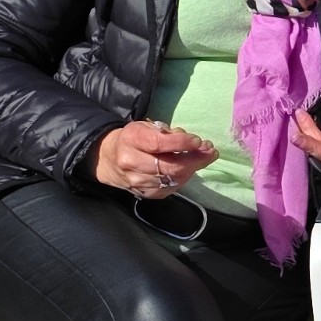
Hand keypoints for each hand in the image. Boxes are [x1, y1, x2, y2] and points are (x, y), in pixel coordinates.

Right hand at [93, 120, 216, 198]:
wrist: (110, 159)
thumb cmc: (134, 139)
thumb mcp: (146, 127)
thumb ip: (168, 133)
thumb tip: (195, 143)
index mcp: (131, 140)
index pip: (159, 143)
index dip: (181, 143)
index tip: (198, 140)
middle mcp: (131, 162)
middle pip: (169, 166)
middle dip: (195, 159)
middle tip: (210, 151)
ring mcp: (137, 181)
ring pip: (172, 179)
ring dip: (193, 169)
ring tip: (204, 158)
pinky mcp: (145, 193)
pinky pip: (170, 188)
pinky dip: (184, 178)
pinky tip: (189, 169)